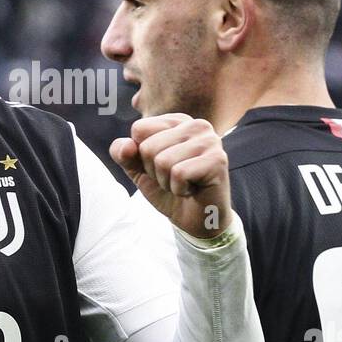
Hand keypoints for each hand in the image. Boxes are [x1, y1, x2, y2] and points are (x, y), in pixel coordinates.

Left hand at [110, 114, 232, 239]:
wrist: (195, 220)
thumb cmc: (169, 189)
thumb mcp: (138, 170)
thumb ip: (123, 154)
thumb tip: (127, 146)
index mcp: (177, 121)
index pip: (139, 129)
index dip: (142, 156)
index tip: (162, 166)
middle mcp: (196, 125)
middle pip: (149, 147)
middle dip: (155, 171)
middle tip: (174, 179)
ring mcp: (210, 141)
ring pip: (163, 161)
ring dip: (167, 182)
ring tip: (184, 184)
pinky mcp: (217, 160)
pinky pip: (179, 174)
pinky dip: (179, 189)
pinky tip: (193, 190)